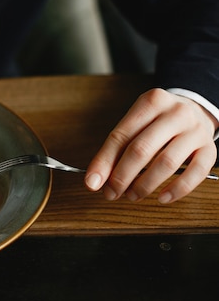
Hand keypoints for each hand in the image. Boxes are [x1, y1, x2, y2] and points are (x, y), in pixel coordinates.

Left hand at [85, 88, 217, 202]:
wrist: (196, 110)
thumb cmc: (158, 121)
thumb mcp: (135, 123)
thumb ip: (115, 149)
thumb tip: (96, 179)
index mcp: (151, 102)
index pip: (121, 136)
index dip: (104, 162)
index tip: (93, 182)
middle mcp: (176, 113)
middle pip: (142, 149)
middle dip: (122, 177)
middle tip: (112, 193)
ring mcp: (195, 131)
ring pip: (167, 163)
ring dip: (145, 185)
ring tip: (132, 195)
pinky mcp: (210, 149)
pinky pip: (195, 173)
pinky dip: (177, 189)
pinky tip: (161, 197)